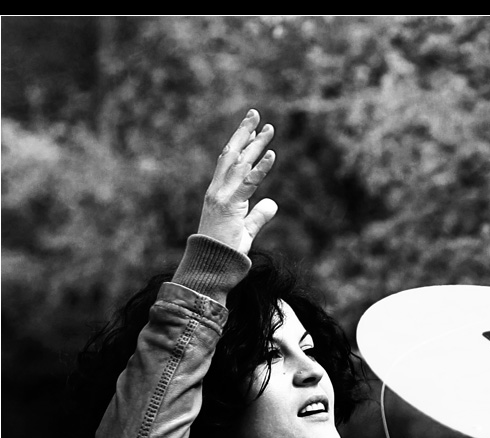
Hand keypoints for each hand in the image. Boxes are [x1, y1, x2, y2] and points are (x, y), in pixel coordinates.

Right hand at [197, 109, 277, 253]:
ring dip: (255, 145)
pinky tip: (271, 154)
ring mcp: (222, 196)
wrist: (211, 266)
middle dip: (244, 133)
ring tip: (268, 128)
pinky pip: (248, 183)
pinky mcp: (230, 206)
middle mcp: (218, 190)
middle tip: (255, 114)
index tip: (252, 129)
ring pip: (240, 164)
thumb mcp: (246, 230)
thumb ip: (258, 216)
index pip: (229, 162)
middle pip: (232, 155)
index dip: (240, 144)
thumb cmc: (225, 252)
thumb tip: (272, 203)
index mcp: (219, 193)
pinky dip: (260, 169)